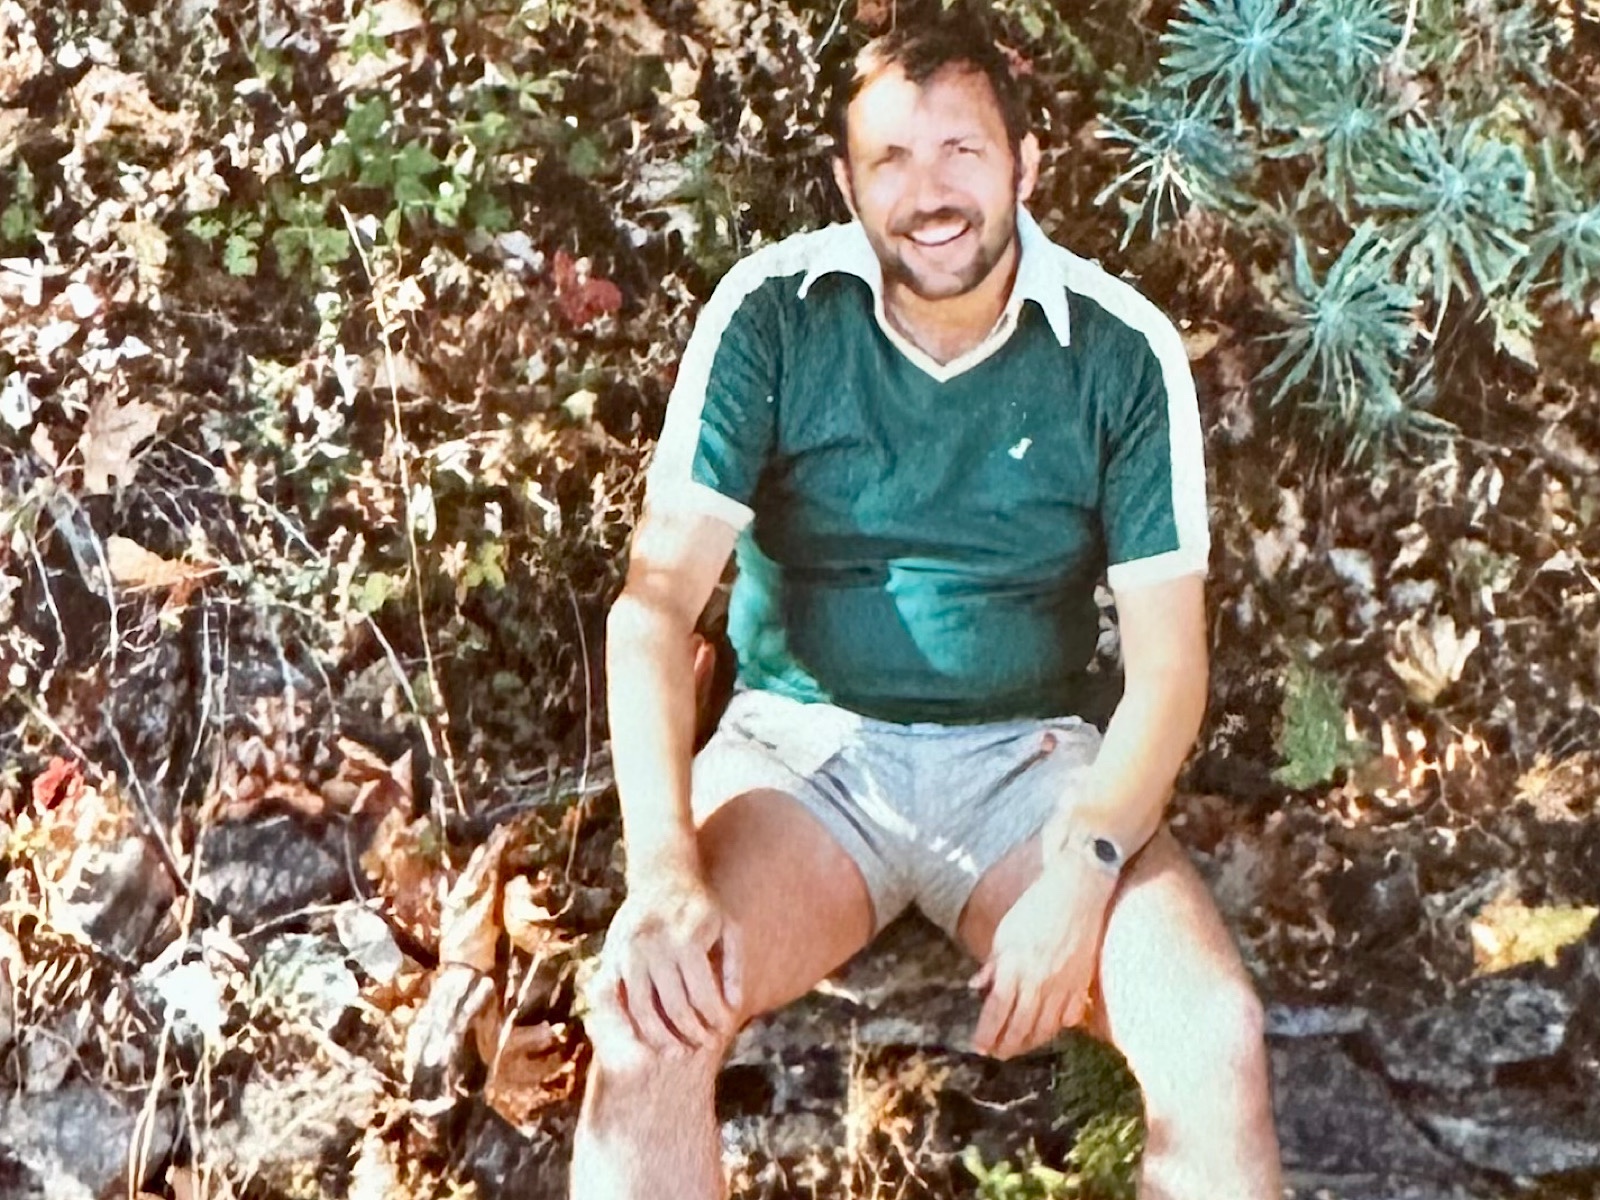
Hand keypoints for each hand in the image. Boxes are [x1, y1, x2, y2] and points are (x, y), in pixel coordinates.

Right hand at [594, 864, 742, 1057]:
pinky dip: (628, 1024)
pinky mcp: (612, 955)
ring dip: (661, 1037)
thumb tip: (733, 1008)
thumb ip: (734, 968)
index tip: (722, 1030)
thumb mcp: (729, 929)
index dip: (714, 1019)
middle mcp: (655, 946)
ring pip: (641, 1009)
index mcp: (687, 939)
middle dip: (691, 1033)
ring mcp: (629, 952)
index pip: (702, 994)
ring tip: (678, 1051)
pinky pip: (616, 1000)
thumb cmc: (702, 907)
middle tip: (703, 1046)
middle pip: (673, 1007)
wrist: (661, 875)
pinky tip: (644, 1040)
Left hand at [970, 866, 1114, 1058]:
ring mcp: (1063, 984)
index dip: (987, 1033)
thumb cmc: (1037, 907)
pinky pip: (1069, 1017)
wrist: (1078, 892)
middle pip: (1020, 1026)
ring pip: (1045, 1028)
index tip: (979, 1046)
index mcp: (1015, 965)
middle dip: (1006, 1046)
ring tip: (1017, 1047)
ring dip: (1029, 1043)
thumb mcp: (1006, 932)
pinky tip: (1046, 1030)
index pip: (997, 1010)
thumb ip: (993, 964)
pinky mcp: (1082, 983)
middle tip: (996, 1053)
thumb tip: (977, 988)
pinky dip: (1056, 1028)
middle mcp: (1039, 980)